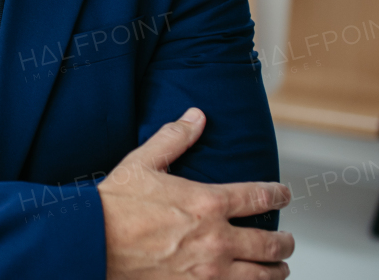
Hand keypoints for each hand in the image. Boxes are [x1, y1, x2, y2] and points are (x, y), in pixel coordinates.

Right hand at [98, 107, 293, 279]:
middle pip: (270, 245)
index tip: (284, 194)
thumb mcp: (142, 163)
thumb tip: (196, 116)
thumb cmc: (114, 204)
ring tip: (278, 269)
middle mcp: (216, 239)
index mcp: (206, 203)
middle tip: (287, 242)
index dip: (277, 194)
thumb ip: (174, 139)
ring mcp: (209, 272)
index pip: (258, 197)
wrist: (92, 243)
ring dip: (276, 272)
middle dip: (285, 243)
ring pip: (262, 277)